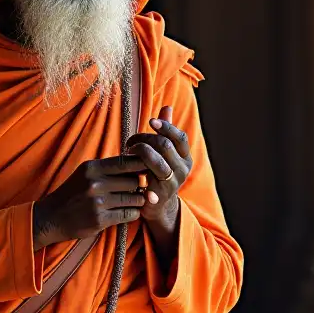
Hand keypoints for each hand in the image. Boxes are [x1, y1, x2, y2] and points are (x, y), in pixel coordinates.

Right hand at [32, 155, 149, 248]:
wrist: (51, 217)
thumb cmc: (73, 193)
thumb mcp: (85, 174)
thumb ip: (108, 168)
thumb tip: (138, 162)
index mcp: (92, 168)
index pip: (125, 162)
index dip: (141, 165)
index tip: (147, 168)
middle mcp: (95, 183)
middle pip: (133, 181)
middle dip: (140, 185)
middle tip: (140, 188)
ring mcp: (98, 202)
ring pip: (134, 199)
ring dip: (138, 200)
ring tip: (135, 200)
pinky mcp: (100, 220)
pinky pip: (128, 215)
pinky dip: (133, 213)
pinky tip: (129, 212)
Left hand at [125, 106, 191, 221]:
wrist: (158, 205)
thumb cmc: (157, 172)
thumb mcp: (163, 151)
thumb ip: (166, 130)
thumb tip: (167, 107)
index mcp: (185, 156)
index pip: (180, 137)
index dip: (166, 127)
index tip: (150, 121)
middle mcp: (183, 169)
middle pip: (165, 146)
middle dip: (145, 139)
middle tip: (130, 142)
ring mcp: (173, 183)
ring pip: (157, 161)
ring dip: (139, 152)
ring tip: (128, 151)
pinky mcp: (161, 194)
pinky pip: (148, 179)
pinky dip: (138, 172)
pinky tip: (129, 165)